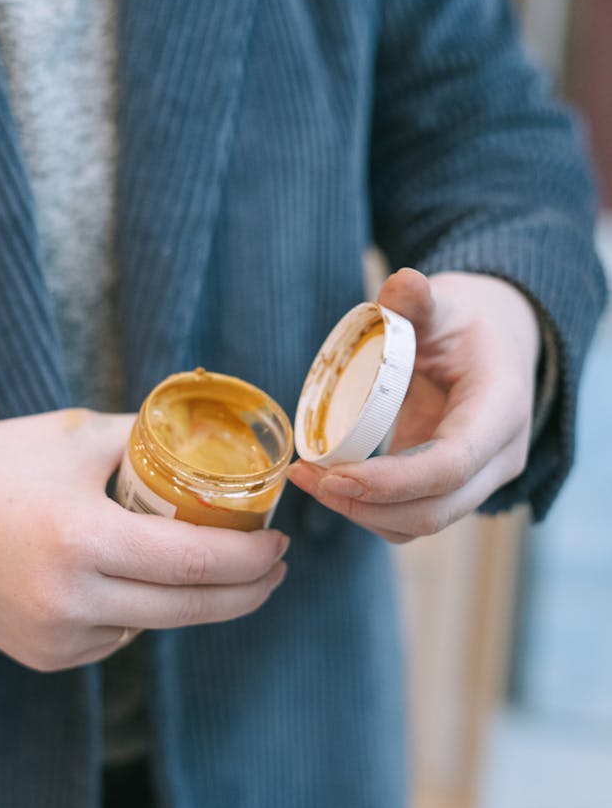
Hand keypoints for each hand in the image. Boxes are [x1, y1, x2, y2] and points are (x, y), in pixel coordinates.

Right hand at [0, 410, 288, 669]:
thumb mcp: (77, 436)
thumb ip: (148, 441)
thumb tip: (213, 444)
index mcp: (82, 537)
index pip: (194, 560)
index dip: (250, 558)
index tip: (282, 540)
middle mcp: (71, 599)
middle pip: (190, 608)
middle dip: (246, 591)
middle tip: (275, 566)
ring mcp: (57, 637)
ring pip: (157, 624)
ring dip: (197, 600)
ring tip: (219, 566)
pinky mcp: (46, 656)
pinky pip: (118, 635)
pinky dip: (142, 610)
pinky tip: (139, 582)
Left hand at [288, 268, 540, 542]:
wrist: (496, 345)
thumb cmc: (466, 324)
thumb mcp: (446, 305)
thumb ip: (420, 300)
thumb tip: (400, 283)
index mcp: (501, 411)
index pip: (450, 466)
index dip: (391, 482)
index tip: (333, 475)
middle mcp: (499, 458)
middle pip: (433, 511)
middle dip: (364, 506)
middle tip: (307, 479)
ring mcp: (478, 481)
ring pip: (419, 524)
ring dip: (360, 514)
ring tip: (308, 480)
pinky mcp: (451, 490)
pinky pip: (409, 518)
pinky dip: (367, 511)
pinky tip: (328, 485)